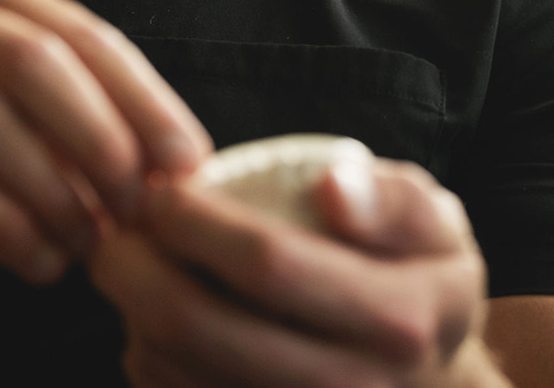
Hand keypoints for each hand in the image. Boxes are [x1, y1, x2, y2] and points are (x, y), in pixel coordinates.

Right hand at [0, 0, 211, 301]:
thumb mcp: (48, 134)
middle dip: (97, 137)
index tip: (188, 163)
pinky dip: (2, 227)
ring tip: (89, 244)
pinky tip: (41, 264)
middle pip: (30, 61)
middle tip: (138, 206)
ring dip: (50, 191)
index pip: (84, 34)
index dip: (144, 99)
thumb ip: (108, 125)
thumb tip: (185, 164)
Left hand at [91, 159, 507, 387]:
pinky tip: (152, 322)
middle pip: (205, 331)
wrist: (433, 378)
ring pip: (180, 376)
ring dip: (134, 319)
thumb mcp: (438, 224)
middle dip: (137, 274)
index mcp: (400, 318)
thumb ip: (391, 199)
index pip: (272, 265)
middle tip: (114, 234)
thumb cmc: (421, 277)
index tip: (163, 190)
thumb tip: (332, 186)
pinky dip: (151, 362)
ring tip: (130, 271)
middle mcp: (355, 387)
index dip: (199, 224)